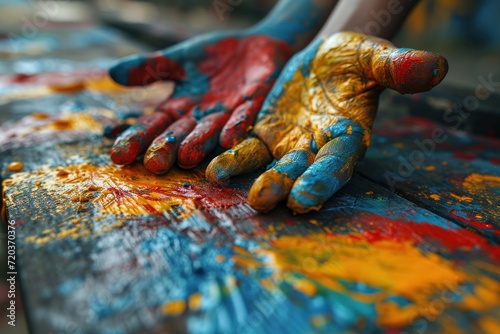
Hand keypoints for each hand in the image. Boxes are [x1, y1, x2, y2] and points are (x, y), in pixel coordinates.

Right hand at [108, 31, 291, 172]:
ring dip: (199, 143)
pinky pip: (245, 116)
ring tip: (186, 158)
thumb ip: (151, 67)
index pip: (154, 124)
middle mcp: (202, 116)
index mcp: (181, 107)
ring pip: (210, 130)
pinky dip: (237, 127)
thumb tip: (113, 73)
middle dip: (167, 148)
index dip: (137, 139)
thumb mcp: (180, 59)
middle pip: (180, 134)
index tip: (118, 155)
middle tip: (153, 165)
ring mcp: (229, 112)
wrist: (258, 45)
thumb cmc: (216, 57)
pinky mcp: (255, 102)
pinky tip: (229, 139)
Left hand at [206, 32, 447, 212]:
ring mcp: (288, 145)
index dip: (322, 180)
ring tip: (223, 179)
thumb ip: (397, 67)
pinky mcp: (265, 135)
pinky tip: (212, 166)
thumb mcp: (374, 57)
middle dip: (282, 186)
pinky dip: (231, 157)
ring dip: (249, 175)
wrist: (325, 58)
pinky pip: (247, 149)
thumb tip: (435, 67)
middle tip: (265, 201)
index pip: (337, 164)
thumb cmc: (355, 59)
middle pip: (299, 172)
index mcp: (347, 138)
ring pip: (268, 165)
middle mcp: (316, 150)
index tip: (306, 198)